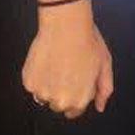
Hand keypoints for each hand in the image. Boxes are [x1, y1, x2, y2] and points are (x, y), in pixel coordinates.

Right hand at [22, 0, 113, 118]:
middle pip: (58, 104)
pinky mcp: (29, 82)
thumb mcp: (104, 64)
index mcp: (79, 100)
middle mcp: (60, 102)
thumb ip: (104, 89)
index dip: (76, 93)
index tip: (75, 80)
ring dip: (48, 85)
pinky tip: (45, 59)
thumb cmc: (86, 41)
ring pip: (44, 96)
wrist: (66, 24)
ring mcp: (42, 93)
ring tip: (56, 63)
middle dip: (62, 91)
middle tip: (66, 68)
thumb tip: (100, 106)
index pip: (74, 110)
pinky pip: (32, 84)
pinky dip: (37, 75)